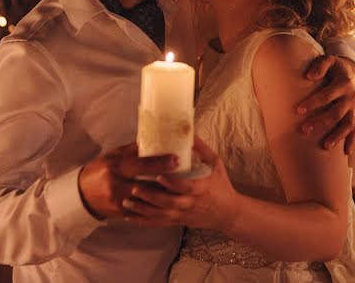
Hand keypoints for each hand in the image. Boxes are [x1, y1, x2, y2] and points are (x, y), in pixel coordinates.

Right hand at [77, 143, 178, 219]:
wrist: (81, 194)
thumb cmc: (100, 170)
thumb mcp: (113, 156)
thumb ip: (131, 150)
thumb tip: (152, 139)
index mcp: (115, 166)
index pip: (140, 164)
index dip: (159, 162)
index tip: (176, 159)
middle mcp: (116, 184)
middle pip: (147, 184)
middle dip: (167, 182)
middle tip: (185, 178)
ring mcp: (119, 201)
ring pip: (147, 200)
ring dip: (164, 196)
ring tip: (181, 192)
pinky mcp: (121, 213)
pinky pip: (141, 211)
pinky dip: (154, 207)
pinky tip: (167, 204)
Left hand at [123, 137, 239, 231]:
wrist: (227, 213)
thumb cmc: (221, 184)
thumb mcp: (215, 163)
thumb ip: (201, 148)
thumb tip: (187, 131)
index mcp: (200, 188)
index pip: (185, 187)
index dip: (172, 183)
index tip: (158, 176)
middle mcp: (190, 203)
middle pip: (169, 203)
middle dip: (151, 197)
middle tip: (134, 188)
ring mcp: (183, 214)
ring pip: (160, 215)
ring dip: (143, 210)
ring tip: (127, 202)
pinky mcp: (178, 221)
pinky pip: (159, 223)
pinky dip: (144, 221)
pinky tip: (129, 217)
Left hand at [297, 56, 354, 152]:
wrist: (353, 72)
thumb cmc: (335, 67)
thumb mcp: (329, 60)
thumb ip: (320, 65)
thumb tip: (309, 77)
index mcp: (343, 84)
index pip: (327, 95)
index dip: (313, 103)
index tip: (298, 111)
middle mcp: (351, 98)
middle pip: (336, 113)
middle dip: (320, 122)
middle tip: (304, 130)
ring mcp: (354, 108)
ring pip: (348, 124)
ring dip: (337, 136)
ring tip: (325, 147)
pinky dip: (351, 141)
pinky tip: (346, 153)